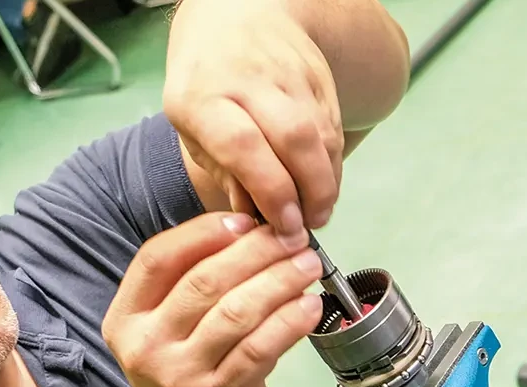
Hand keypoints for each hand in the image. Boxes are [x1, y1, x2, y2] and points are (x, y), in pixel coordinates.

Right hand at [103, 213, 323, 386]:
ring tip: (308, 265)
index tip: (245, 220)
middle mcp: (147, 347)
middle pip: (204, 280)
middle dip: (256, 251)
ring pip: (237, 311)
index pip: (157, 259)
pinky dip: (291, 320)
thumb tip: (248, 229)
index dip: (203, 232)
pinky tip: (310, 305)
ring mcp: (183, 376)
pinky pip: (262, 347)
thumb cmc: (189, 382)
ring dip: (280, 280)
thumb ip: (190, 286)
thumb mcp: (167, 334)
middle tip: (293, 238)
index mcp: (126, 320)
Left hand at [163, 0, 343, 234]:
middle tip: (308, 224)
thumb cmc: (207, 83)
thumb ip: (225, 176)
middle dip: (308, 192)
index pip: (244, 147)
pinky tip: (323, 185)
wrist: (239, 14)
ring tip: (318, 211)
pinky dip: (333, 165)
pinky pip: (334, 130)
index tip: (284, 226)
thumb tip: (259, 221)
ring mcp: (288, 76)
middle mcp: (248, 80)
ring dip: (326, 183)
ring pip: (321, 136)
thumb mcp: (192, 128)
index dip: (271, 192)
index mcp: (203, 96)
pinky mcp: (318, 79)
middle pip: (293, 140)